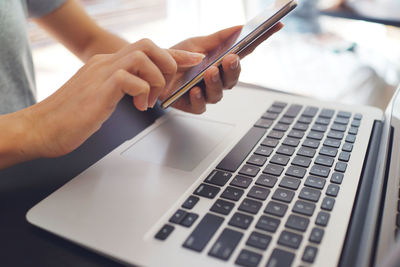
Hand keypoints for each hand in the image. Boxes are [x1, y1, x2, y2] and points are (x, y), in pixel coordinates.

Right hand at [5, 39, 202, 162]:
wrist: (41, 129)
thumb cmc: (70, 117)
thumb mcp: (101, 97)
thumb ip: (119, 88)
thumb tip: (140, 91)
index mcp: (107, 64)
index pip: (147, 51)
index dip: (174, 54)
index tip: (193, 59)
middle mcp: (106, 63)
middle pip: (148, 45)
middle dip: (169, 63)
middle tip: (168, 87)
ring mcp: (101, 74)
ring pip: (143, 57)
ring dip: (156, 80)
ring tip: (150, 101)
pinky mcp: (99, 90)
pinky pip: (130, 79)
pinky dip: (142, 92)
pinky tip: (138, 107)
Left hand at [161, 22, 283, 113]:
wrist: (154, 71)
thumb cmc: (178, 58)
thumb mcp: (196, 43)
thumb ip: (218, 38)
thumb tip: (240, 26)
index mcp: (222, 63)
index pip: (245, 52)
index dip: (262, 39)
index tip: (275, 25)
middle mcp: (218, 80)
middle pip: (233, 77)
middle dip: (234, 69)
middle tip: (230, 58)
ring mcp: (206, 93)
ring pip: (219, 93)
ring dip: (216, 82)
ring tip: (210, 72)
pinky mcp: (193, 105)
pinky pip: (200, 106)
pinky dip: (198, 98)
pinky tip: (195, 90)